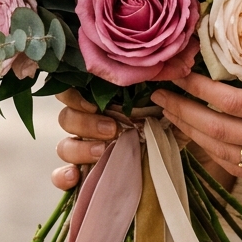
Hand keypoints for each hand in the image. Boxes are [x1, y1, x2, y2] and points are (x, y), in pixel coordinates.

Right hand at [50, 89, 236, 191]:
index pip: (70, 90)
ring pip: (64, 146)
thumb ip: (162, 84)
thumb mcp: (168, 102)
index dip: (74, 94)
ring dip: (79, 148)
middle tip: (113, 129)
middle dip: (85, 123)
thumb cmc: (168, 122)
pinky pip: (62, 176)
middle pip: (66, 117)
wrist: (180, 155)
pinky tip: (75, 176)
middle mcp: (88, 123)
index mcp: (101, 100)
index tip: (94, 102)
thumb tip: (169, 65)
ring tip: (102, 151)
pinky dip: (64, 176)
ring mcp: (85, 149)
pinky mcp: (87, 175)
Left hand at [152, 41, 241, 200]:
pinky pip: (235, 168)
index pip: (234, 102)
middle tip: (157, 96)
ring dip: (191, 133)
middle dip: (183, 111)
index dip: (202, 89)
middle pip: (218, 129)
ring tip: (169, 114)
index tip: (180, 74)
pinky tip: (198, 140)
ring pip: (221, 151)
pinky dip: (211, 154)